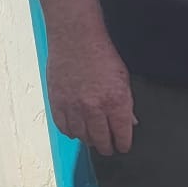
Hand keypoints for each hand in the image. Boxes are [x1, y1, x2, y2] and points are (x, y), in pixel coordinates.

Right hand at [46, 30, 136, 155]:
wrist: (76, 39)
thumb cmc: (100, 54)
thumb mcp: (124, 78)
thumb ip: (127, 104)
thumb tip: (130, 122)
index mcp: (116, 102)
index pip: (122, 135)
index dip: (123, 144)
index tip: (122, 146)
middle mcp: (94, 108)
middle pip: (101, 141)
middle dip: (107, 147)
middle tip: (108, 148)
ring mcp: (73, 107)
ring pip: (81, 137)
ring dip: (88, 140)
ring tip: (92, 138)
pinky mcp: (57, 103)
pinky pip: (63, 128)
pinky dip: (71, 131)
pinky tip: (76, 129)